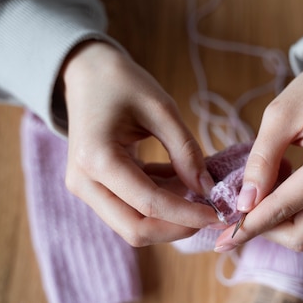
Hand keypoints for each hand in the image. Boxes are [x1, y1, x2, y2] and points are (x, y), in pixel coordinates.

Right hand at [60, 41, 218, 245]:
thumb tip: (207, 190)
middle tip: (211, 214)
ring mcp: (86, 188)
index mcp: (97, 158)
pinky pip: (130, 209)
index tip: (219, 214)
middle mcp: (84, 182)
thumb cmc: (122, 83)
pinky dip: (160, 204)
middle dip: (177, 227)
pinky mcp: (95, 189)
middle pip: (135, 229)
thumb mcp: (161, 109)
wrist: (86, 74)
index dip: (187, 214)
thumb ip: (185, 151)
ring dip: (170, 217)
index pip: (148, 204)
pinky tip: (181, 184)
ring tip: (199, 193)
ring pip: (133, 225)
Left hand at [215, 36, 302, 251]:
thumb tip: (244, 205)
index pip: (285, 209)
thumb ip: (261, 162)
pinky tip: (280, 184)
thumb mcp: (280, 115)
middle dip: (264, 230)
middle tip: (235, 216)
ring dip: (279, 220)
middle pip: (301, 235)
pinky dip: (294, 210)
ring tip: (260, 189)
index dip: (249, 226)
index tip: (220, 239)